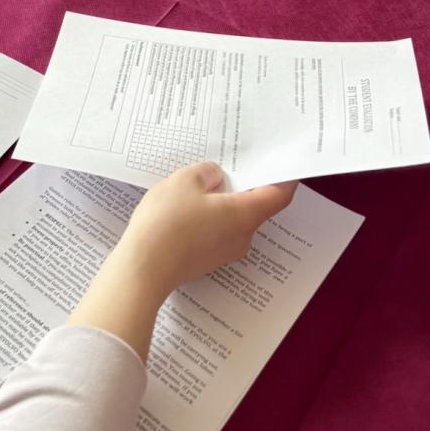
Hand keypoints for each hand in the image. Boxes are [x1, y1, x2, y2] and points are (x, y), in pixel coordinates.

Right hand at [67, 162, 296, 359]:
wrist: (144, 268)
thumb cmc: (168, 222)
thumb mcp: (185, 180)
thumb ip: (206, 172)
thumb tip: (215, 177)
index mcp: (245, 215)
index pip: (278, 195)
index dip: (285, 178)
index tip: (285, 164)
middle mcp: (242, 237)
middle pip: (254, 206)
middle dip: (243, 185)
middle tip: (228, 163)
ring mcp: (224, 251)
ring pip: (231, 219)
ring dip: (221, 201)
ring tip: (196, 182)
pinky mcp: (205, 259)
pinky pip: (215, 231)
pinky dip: (207, 216)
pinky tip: (184, 206)